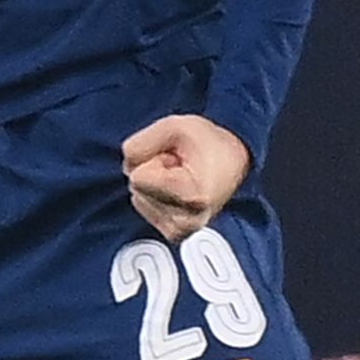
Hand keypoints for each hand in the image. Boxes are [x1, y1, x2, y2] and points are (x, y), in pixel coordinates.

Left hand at [119, 114, 248, 241]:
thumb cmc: (209, 143)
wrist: (232, 159)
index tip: (176, 159)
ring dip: (155, 183)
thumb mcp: (173, 127)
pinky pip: (143, 206)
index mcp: (192, 196)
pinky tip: (177, 188)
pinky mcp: (174, 233)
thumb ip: (140, 143)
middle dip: (153, 171)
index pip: (137, 178)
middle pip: (137, 187)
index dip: (153, 159)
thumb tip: (127, 164)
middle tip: (180, 166)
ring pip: (139, 197)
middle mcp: (188, 221)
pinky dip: (155, 195)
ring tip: (181, 176)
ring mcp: (181, 230)